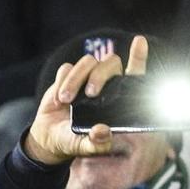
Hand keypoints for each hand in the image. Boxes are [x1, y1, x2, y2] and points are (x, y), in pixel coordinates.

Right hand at [24, 33, 147, 165]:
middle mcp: (105, 86)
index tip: (140, 42)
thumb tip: (103, 132)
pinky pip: (67, 68)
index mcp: (117, 101)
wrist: (49, 138)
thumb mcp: (85, 147)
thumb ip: (96, 143)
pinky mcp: (68, 76)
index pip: (133, 76)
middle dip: (100, 75)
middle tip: (90, 94)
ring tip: (64, 101)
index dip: (138, 57)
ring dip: (75, 80)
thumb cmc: (74, 141)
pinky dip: (61, 82)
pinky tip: (58, 101)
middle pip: (110, 63)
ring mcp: (86, 79)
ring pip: (88, 62)